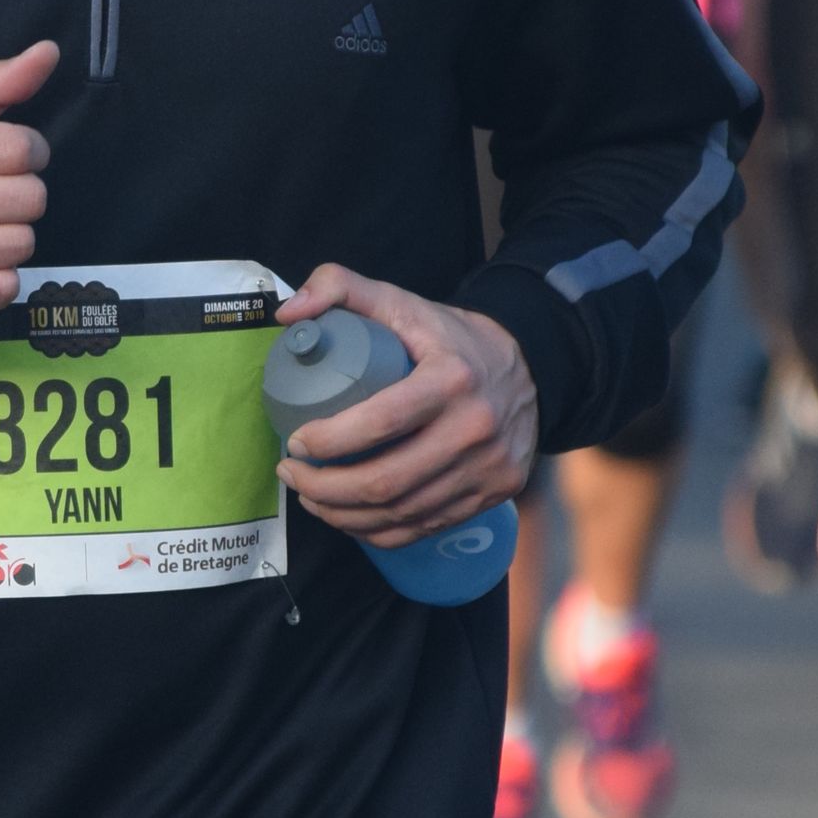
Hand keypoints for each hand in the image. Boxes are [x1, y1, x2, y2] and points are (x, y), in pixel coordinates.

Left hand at [272, 264, 536, 546]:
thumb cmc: (450, 339)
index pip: (380, 422)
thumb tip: (287, 313)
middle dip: (324, 487)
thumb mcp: (402, 302)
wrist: (530, 367)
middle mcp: (476, 429)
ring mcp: (488, 469)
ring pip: (401, 512)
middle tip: (292, 473)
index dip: (329, 441)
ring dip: (342, 514)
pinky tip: (348, 517)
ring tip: (310, 496)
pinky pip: (423, 527)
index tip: (295, 441)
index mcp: (452, 379)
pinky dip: (377, 530)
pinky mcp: (493, 494)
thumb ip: (340, 287)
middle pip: (385, 481)